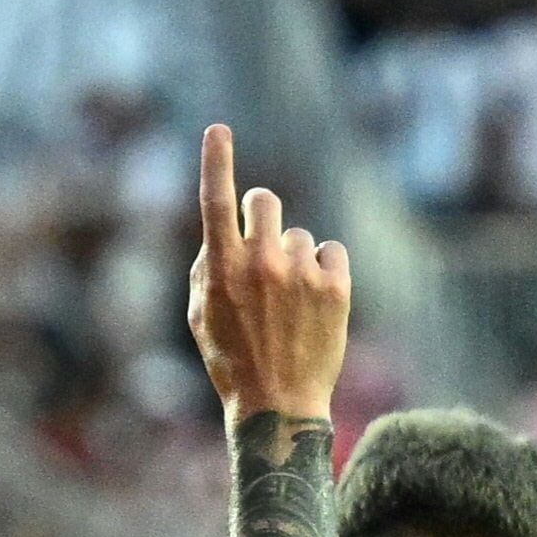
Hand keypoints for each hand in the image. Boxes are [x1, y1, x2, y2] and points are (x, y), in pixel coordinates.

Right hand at [184, 124, 351, 422]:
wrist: (279, 405)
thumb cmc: (232, 360)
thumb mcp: (200, 315)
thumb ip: (208, 266)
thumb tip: (224, 231)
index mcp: (221, 268)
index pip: (215, 201)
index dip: (216, 160)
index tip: (218, 130)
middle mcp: (260, 263)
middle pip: (265, 200)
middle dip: (263, 215)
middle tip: (264, 248)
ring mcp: (300, 273)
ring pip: (299, 235)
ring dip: (294, 258)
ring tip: (290, 303)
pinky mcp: (335, 286)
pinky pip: (330, 251)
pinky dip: (324, 270)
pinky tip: (315, 303)